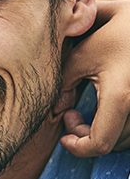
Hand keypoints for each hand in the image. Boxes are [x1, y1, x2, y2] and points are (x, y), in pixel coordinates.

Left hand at [59, 0, 129, 156]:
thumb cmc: (119, 31)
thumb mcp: (83, 54)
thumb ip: (64, 84)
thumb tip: (55, 110)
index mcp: (121, 97)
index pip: (100, 143)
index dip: (78, 148)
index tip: (64, 136)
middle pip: (113, 144)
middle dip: (86, 136)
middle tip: (70, 114)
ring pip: (126, 139)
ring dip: (103, 132)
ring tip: (86, 109)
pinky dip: (118, 126)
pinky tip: (105, 107)